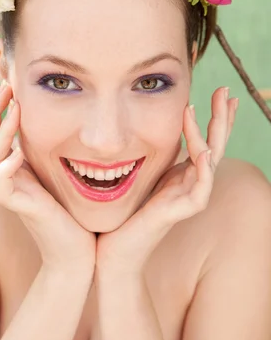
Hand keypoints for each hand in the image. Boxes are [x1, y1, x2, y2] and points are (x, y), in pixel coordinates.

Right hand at [0, 81, 95, 275]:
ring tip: (16, 112)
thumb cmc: (72, 208)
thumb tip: (60, 114)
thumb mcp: (60, 168)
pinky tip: (18, 153)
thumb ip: (52, 146)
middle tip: (4, 86)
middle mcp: (8, 176)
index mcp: (14, 165)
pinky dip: (6, 170)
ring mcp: (11, 193)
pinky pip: (1, 189)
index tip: (1, 81)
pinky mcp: (20, 209)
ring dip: (1, 133)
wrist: (77, 249)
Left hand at [95, 87, 238, 278]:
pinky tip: (204, 145)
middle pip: (215, 145)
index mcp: (182, 175)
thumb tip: (144, 127)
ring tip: (216, 104)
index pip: (205, 141)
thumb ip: (149, 156)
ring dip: (215, 131)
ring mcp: (188, 197)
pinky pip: (202, 184)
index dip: (215, 118)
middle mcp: (190, 184)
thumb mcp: (137, 175)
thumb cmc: (122, 213)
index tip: (222, 93)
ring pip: (211, 159)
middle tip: (227, 90)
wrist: (111, 248)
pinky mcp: (181, 211)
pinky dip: (204, 163)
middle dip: (223, 117)